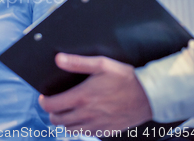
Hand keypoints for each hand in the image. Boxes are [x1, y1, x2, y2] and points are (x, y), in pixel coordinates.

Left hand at [38, 53, 152, 132]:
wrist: (150, 95)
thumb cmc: (125, 77)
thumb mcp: (101, 64)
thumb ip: (77, 62)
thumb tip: (58, 59)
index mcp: (82, 97)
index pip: (50, 106)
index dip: (43, 101)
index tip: (44, 96)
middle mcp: (86, 114)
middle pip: (56, 121)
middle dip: (52, 112)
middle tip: (56, 103)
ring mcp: (96, 125)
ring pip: (69, 130)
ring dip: (65, 121)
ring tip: (68, 110)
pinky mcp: (106, 131)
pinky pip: (85, 134)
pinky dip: (80, 127)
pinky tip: (85, 116)